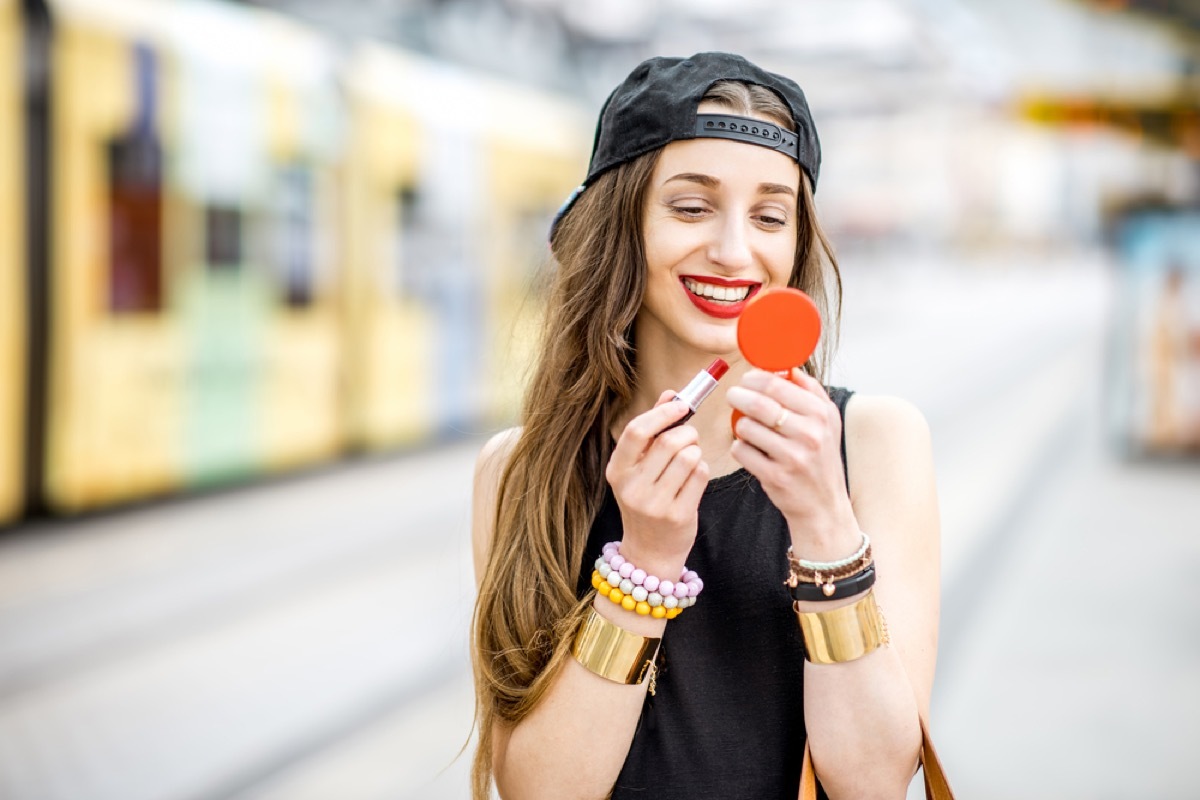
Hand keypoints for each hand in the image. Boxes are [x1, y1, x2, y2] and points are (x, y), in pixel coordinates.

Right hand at [605, 391, 708, 575]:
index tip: (680, 405)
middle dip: (687, 433)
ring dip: (696, 452)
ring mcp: (654, 504)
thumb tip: (671, 394)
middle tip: (689, 437)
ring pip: (689, 456)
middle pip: (669, 442)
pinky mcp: (678, 515)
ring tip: (690, 460)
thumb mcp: (639, 467)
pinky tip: (693, 479)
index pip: (637, 432)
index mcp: (617, 471)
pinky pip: (700, 475)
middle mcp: (632, 487)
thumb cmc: (647, 500)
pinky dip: (702, 470)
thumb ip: (652, 430)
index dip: (662, 413)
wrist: (649, 553)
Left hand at [726, 370, 858, 555]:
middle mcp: (810, 434)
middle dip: (738, 395)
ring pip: (746, 427)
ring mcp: (792, 457)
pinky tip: (749, 449)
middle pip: (759, 403)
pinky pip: (742, 451)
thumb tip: (788, 366)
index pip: (777, 385)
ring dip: (739, 424)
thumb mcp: (828, 423)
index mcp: (822, 414)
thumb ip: (811, 391)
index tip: (746, 379)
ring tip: (746, 427)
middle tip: (733, 396)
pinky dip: (739, 447)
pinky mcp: (775, 476)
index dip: (754, 378)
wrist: (823, 505)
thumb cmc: (821, 459)